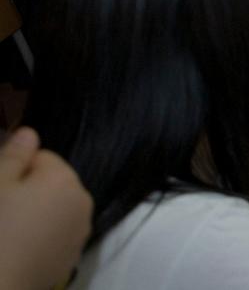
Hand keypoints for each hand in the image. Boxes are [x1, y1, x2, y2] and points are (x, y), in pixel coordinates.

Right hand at [0, 127, 92, 289]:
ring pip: (56, 209)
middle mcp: (82, 202)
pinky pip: (57, 233)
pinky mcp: (72, 256)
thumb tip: (29, 132)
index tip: (2, 187)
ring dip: (37, 212)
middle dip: (30, 190)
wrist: (0, 286)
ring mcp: (80, 232)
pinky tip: (18, 247)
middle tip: (4, 209)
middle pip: (53, 183)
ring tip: (10, 229)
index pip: (44, 158)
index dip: (18, 169)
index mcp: (65, 180)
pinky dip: (42, 235)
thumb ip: (15, 156)